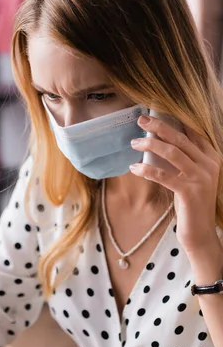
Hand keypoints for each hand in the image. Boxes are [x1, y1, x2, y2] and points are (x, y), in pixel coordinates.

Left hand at [129, 114, 221, 254]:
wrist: (200, 233)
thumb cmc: (191, 203)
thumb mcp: (189, 177)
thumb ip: (181, 160)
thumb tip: (157, 141)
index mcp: (211, 158)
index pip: (191, 133)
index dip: (173, 121)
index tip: (155, 113)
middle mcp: (209, 165)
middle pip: (180, 138)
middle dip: (159, 126)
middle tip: (141, 119)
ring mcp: (201, 178)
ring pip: (172, 153)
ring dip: (150, 145)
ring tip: (134, 143)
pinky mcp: (190, 192)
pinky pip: (164, 175)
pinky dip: (147, 169)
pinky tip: (135, 168)